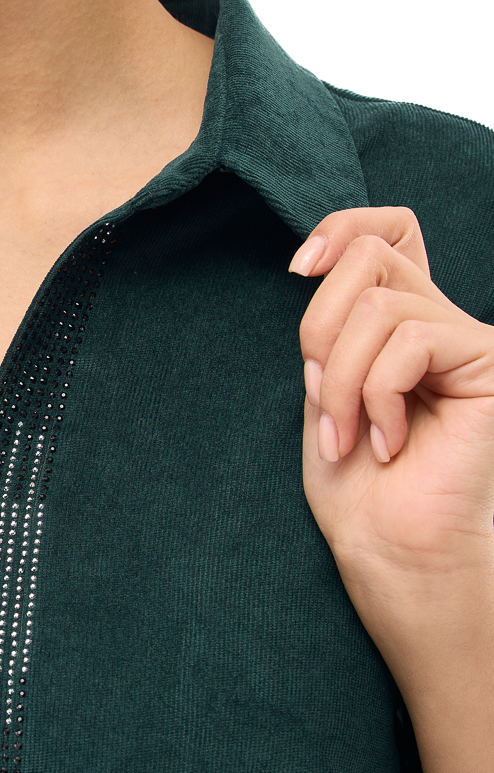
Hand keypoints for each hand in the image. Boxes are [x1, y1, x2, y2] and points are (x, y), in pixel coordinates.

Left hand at [292, 207, 493, 576]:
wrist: (387, 544)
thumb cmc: (352, 479)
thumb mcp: (323, 384)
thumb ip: (330, 324)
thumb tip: (318, 264)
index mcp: (399, 319)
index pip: (387, 229)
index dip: (340, 227)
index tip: (297, 269)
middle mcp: (439, 318)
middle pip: (367, 258)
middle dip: (319, 329)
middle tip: (320, 397)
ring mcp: (468, 339)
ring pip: (377, 307)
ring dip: (342, 380)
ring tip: (346, 435)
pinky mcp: (491, 362)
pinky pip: (409, 341)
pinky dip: (378, 394)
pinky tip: (388, 442)